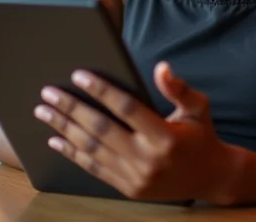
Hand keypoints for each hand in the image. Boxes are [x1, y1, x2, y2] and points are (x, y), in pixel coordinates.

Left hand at [33, 62, 236, 203]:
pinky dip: (72, 153)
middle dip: (71, 108)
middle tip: (48, 92)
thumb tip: (161, 67)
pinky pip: (94, 168)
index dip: (101, 90)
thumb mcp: (198, 107)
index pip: (126, 108)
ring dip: (64, 129)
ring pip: (92, 149)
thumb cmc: (202, 135)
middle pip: (100, 128)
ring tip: (44, 111)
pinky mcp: (128, 188)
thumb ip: (178, 88)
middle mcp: (147, 159)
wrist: (211, 178)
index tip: (78, 75)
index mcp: (165, 136)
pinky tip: (54, 140)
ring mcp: (135, 177)